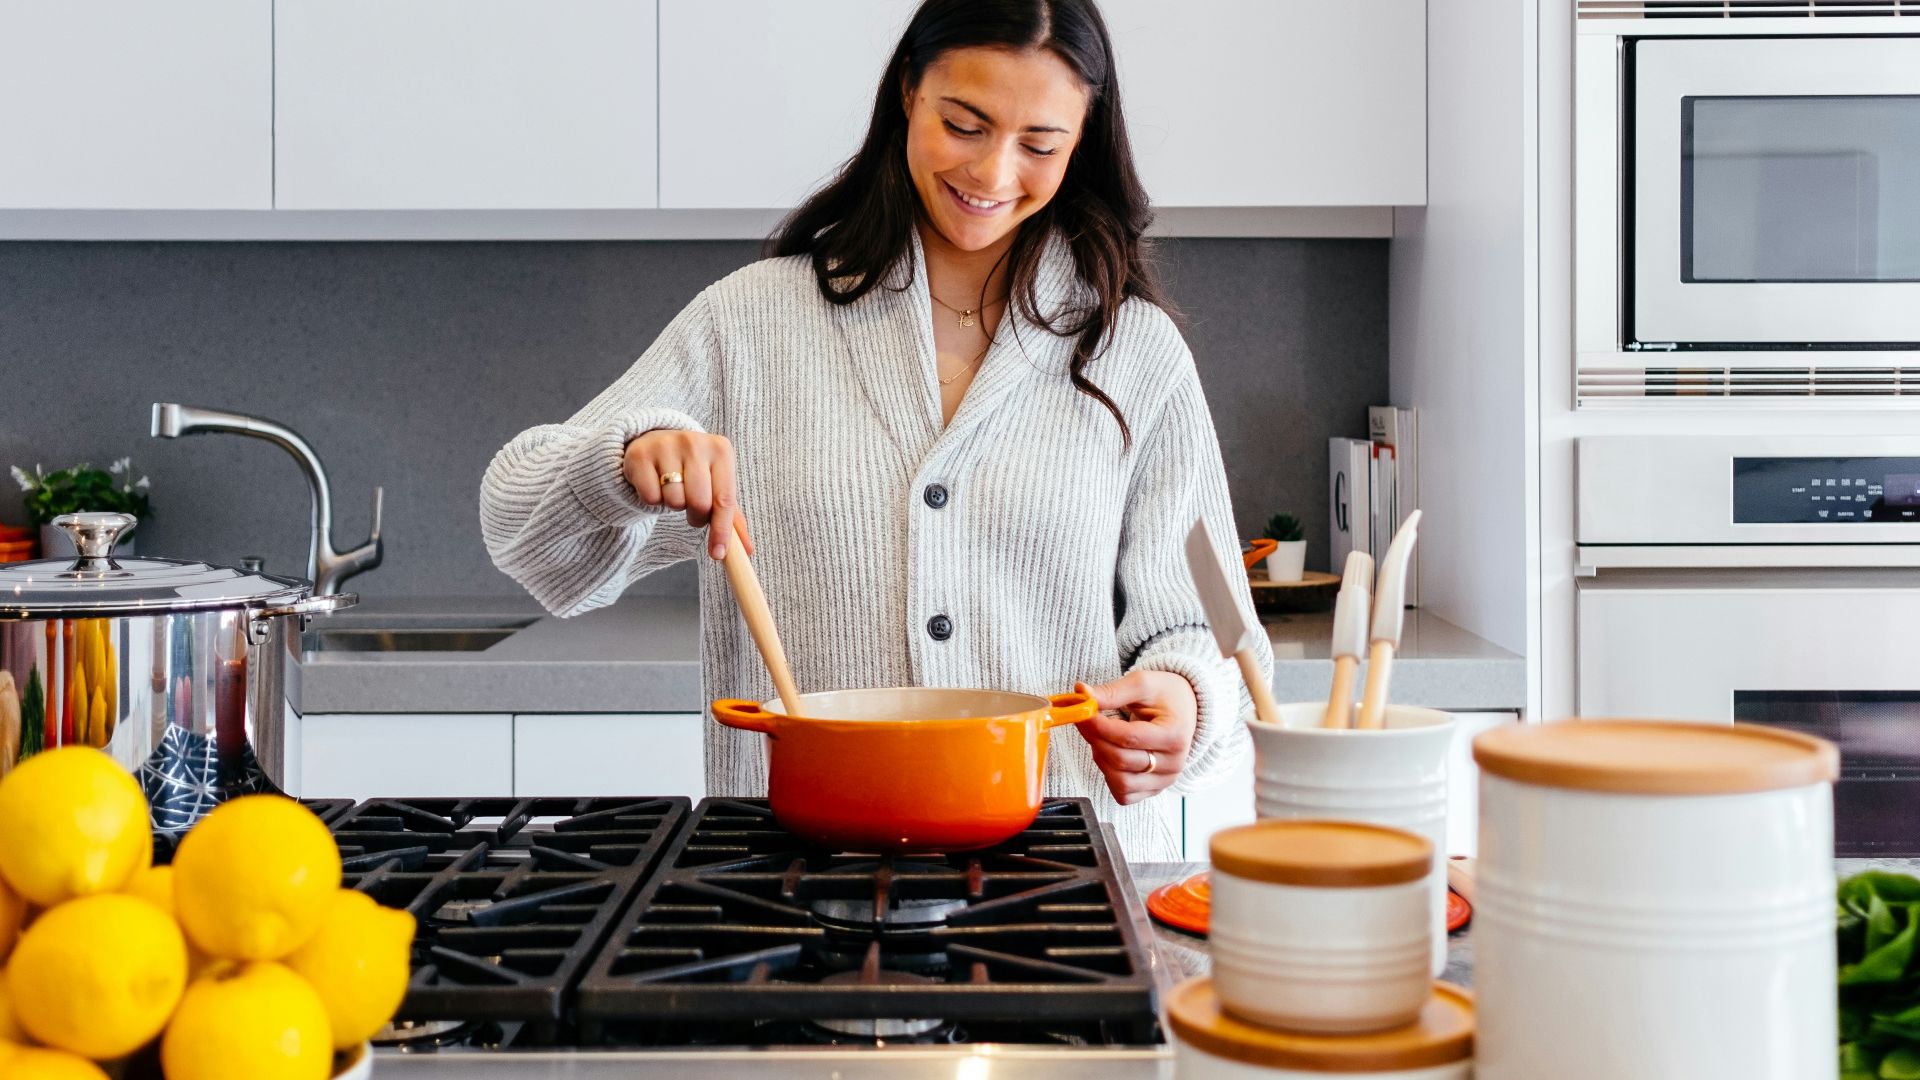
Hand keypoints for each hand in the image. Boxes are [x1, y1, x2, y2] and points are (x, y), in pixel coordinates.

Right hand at [623, 429, 754, 560]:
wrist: (656, 441)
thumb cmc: (693, 468)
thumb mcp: (716, 483)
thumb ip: (731, 515)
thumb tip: (747, 550)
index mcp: (721, 449)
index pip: (725, 499)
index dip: (722, 530)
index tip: (718, 554)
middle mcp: (694, 443)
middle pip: (699, 503)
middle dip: (696, 516)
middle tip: (691, 510)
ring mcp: (666, 445)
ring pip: (674, 501)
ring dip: (673, 505)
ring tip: (672, 490)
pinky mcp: (640, 455)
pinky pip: (650, 497)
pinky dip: (652, 500)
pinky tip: (655, 484)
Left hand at [1074, 672, 1197, 805]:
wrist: (1185, 709)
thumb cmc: (1166, 695)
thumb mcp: (1142, 683)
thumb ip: (1112, 692)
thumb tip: (1082, 694)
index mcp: (1175, 735)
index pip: (1129, 738)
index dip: (1099, 727)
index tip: (1082, 713)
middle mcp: (1174, 763)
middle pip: (1121, 761)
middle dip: (1095, 740)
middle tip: (1084, 720)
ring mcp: (1165, 780)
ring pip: (1120, 782)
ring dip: (1100, 759)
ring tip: (1100, 737)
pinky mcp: (1154, 790)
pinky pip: (1124, 794)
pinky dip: (1109, 777)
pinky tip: (1109, 755)